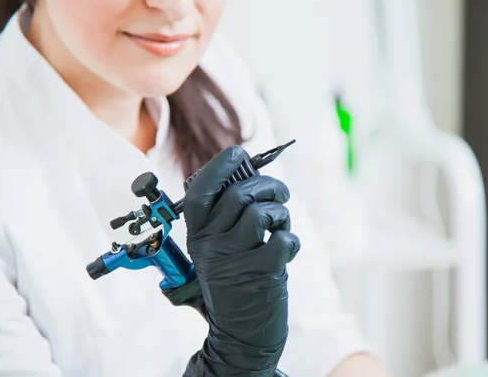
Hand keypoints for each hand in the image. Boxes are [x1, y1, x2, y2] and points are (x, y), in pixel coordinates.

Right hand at [182, 145, 299, 374]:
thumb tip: (249, 174)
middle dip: (268, 185)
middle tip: (280, 194)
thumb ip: (226, 216)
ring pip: (261, 212)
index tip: (238, 153)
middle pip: (239, 194)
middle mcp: (211, 244)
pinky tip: (286, 248)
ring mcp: (235, 259)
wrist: (240, 334)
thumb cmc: (235, 282)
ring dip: (280, 211)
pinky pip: (283, 238)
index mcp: (197, 235)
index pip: (200, 190)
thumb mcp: (219, 249)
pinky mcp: (262, 273)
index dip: (220, 166)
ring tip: (281, 223)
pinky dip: (291, 238)